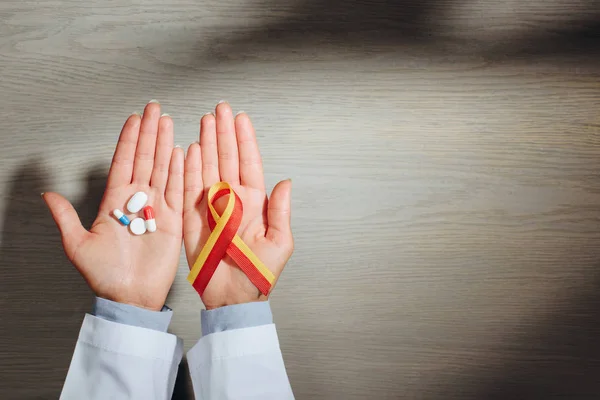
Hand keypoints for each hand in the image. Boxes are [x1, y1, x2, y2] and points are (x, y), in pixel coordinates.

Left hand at [43, 102, 183, 310]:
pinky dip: (180, 171)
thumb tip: (48, 194)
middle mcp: (137, 201)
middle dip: (149, 133)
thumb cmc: (104, 276)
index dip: (129, 140)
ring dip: (164, 145)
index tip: (134, 119)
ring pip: (162, 169)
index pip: (123, 163)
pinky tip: (182, 152)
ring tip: (167, 123)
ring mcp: (157, 209)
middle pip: (145, 159)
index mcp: (114, 202)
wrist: (130, 297)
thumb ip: (65, 217)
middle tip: (154, 110)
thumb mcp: (77, 245)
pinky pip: (177, 190)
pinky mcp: (173, 220)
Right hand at [183, 102, 292, 309]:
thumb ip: (281, 211)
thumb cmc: (258, 274)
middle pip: (227, 158)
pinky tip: (189, 149)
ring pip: (208, 167)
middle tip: (219, 109)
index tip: (240, 118)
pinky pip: (189, 188)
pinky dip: (188, 168)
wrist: (233, 297)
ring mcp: (211, 206)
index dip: (245, 140)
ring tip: (205, 121)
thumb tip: (285, 182)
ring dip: (207, 143)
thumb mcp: (279, 243)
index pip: (249, 163)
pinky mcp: (193, 217)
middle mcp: (232, 199)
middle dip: (223, 132)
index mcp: (254, 203)